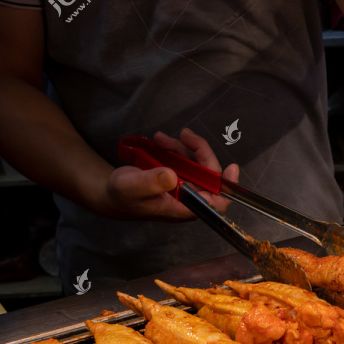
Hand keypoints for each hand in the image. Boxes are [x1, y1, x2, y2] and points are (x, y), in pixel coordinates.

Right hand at [103, 128, 235, 221]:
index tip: (231, 168)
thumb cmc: (122, 196)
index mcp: (184, 207)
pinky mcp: (177, 175)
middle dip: (199, 152)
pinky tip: (161, 141)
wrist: (112, 192)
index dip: (226, 187)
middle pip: (209, 175)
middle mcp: (189, 197)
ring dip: (183, 147)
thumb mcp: (132, 187)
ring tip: (161, 138)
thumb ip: (151, 182)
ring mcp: (184, 186)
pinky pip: (186, 159)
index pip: (216, 202)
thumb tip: (171, 176)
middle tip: (184, 135)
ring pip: (197, 164)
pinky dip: (176, 148)